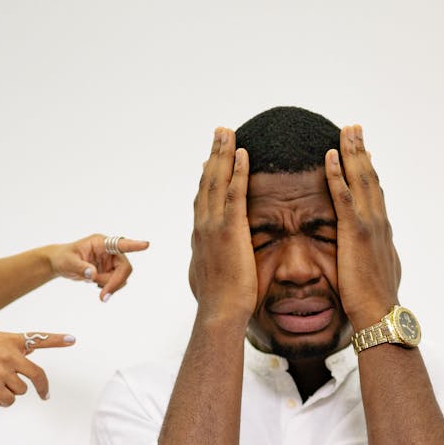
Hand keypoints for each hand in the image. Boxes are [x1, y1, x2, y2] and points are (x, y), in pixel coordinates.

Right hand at [0, 331, 74, 405]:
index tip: (73, 339)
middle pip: (37, 375)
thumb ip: (11, 347)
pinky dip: (3, 401)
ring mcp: (2, 370)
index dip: (56, 340)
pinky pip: (9, 400)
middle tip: (44, 395)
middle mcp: (8, 353)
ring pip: (22, 390)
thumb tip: (29, 354)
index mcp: (9, 340)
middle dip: (42, 388)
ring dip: (12, 392)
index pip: (37, 339)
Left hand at [48, 233, 149, 301]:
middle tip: (103, 296)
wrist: (61, 263)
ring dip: (110, 286)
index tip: (146, 245)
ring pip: (121, 277)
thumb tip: (93, 275)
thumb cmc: (63, 257)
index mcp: (101, 243)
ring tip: (93, 284)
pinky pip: (116, 283)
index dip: (134, 245)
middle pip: (124, 268)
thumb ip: (81, 268)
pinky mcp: (110, 271)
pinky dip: (109, 288)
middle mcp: (109, 250)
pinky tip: (97, 285)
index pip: (120, 244)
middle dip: (115, 282)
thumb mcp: (69, 262)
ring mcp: (111, 261)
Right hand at [189, 128, 256, 324]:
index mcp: (200, 236)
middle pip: (207, 182)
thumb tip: (202, 267)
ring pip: (217, 181)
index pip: (202, 199)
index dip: (206, 177)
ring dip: (223, 154)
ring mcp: (214, 226)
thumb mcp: (207, 278)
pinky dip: (238, 172)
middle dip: (214, 156)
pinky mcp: (230, 230)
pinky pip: (235, 193)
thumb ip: (207, 265)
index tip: (210, 160)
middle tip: (220, 133)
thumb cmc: (218, 303)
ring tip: (228, 133)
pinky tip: (243, 154)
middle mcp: (203, 226)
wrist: (219, 312)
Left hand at [324, 125, 399, 330]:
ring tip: (346, 132)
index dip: (369, 171)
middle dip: (362, 152)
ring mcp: (368, 226)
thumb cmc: (377, 301)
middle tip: (354, 129)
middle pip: (370, 178)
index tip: (364, 153)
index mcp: (382, 232)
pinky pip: (344, 197)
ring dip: (352, 153)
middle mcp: (378, 222)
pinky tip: (330, 157)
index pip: (375, 194)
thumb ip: (376, 259)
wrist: (380, 312)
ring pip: (360, 180)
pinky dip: (338, 175)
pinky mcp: (354, 233)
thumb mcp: (379, 274)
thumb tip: (378, 257)